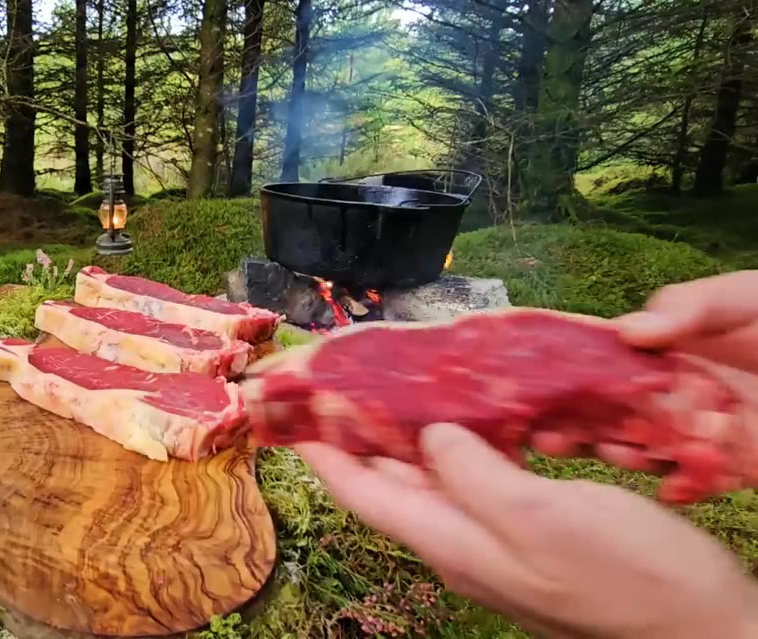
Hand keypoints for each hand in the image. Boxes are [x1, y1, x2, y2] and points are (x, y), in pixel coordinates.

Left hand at [297, 423, 757, 638]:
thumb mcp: (544, 519)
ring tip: (386, 380)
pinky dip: (460, 443)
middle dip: (353, 429)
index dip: (318, 446)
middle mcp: (462, 543)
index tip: (284, 403)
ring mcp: (496, 541)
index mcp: (453, 542)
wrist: (704, 631)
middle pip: (387, 481)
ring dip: (404, 431)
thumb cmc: (631, 579)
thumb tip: (429, 435)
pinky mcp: (530, 533)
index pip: (361, 489)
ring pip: (430, 478)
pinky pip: (475, 480)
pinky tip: (470, 415)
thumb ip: (476, 475)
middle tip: (332, 376)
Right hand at [533, 271, 757, 485]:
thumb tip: (626, 330)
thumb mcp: (745, 298)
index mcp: (662, 349)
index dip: (559, 369)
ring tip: (615, 453)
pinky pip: (689, 484)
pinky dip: (678, 488)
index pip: (597, 356)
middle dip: (570, 424)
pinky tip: (676, 484)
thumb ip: (690, 307)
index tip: (527, 382)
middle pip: (602, 410)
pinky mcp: (727, 467)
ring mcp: (695, 430)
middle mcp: (669, 391)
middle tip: (546, 436)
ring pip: (636, 449)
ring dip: (617, 455)